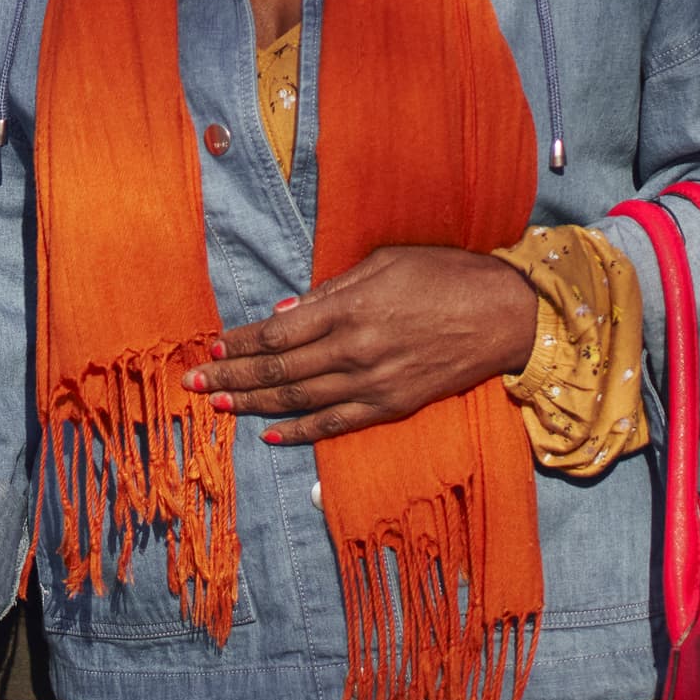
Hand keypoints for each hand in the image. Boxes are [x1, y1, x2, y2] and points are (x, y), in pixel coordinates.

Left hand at [196, 245, 539, 444]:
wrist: (507, 316)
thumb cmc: (445, 275)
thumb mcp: (384, 264)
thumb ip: (330, 290)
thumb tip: (283, 313)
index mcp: (349, 308)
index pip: (277, 334)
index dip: (240, 343)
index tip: (212, 348)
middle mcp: (355, 349)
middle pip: (279, 369)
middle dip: (232, 376)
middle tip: (192, 384)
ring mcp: (374, 382)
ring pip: (300, 400)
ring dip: (254, 404)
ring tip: (217, 406)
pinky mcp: (394, 405)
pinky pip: (338, 423)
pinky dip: (301, 431)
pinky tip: (271, 435)